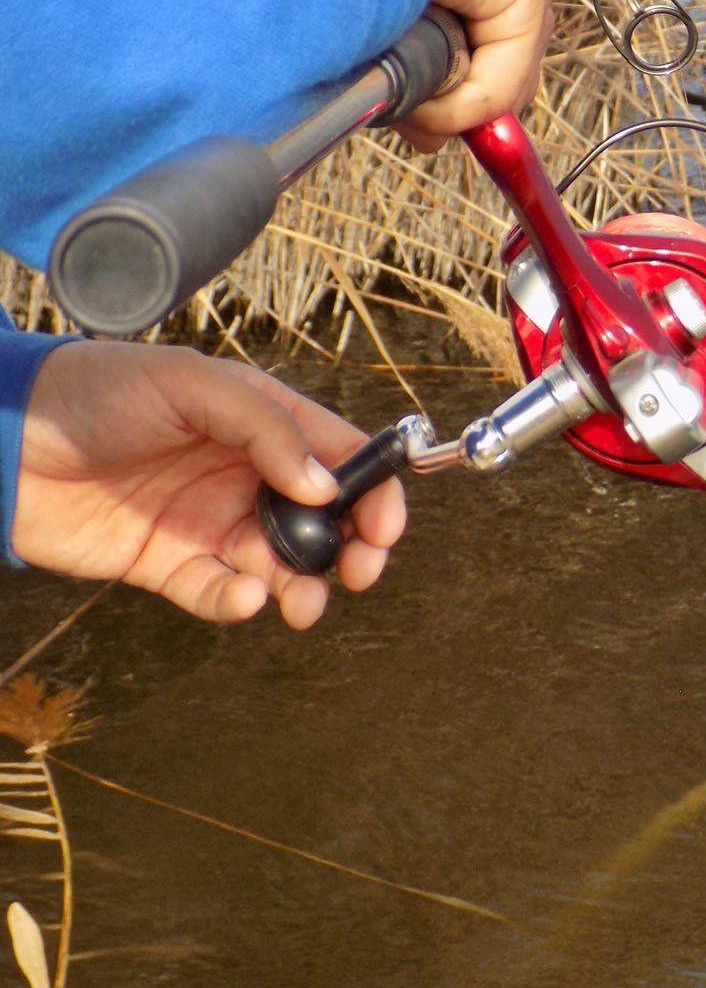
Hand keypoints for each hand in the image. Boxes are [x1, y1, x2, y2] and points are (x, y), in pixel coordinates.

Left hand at [12, 342, 405, 628]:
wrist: (4, 441)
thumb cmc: (95, 391)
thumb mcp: (192, 384)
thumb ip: (266, 430)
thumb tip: (325, 488)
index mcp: (263, 422)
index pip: (340, 456)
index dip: (375, 491)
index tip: (385, 526)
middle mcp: (245, 473)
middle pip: (324, 519)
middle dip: (351, 550)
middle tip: (358, 572)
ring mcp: (209, 520)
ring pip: (280, 564)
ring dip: (303, 587)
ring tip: (303, 603)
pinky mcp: (169, 563)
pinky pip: (219, 592)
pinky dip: (240, 603)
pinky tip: (243, 597)